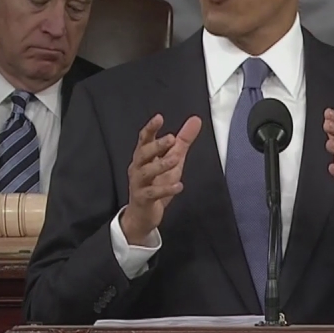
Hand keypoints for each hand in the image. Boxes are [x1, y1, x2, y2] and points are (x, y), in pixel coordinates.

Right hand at [120, 114, 201, 244]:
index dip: (150, 128)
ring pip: (146, 172)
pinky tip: (178, 186)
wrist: (142, 215)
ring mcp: (139, 184)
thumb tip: (195, 120)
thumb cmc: (156, 183)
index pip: (144, 139)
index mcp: (144, 157)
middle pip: (143, 153)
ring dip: (161, 164)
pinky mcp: (143, 199)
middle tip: (171, 138)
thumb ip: (183, 141)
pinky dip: (165, 189)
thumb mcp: (173, 160)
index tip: (159, 118)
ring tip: (175, 159)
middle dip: (156, 145)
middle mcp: (138, 168)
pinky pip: (153, 193)